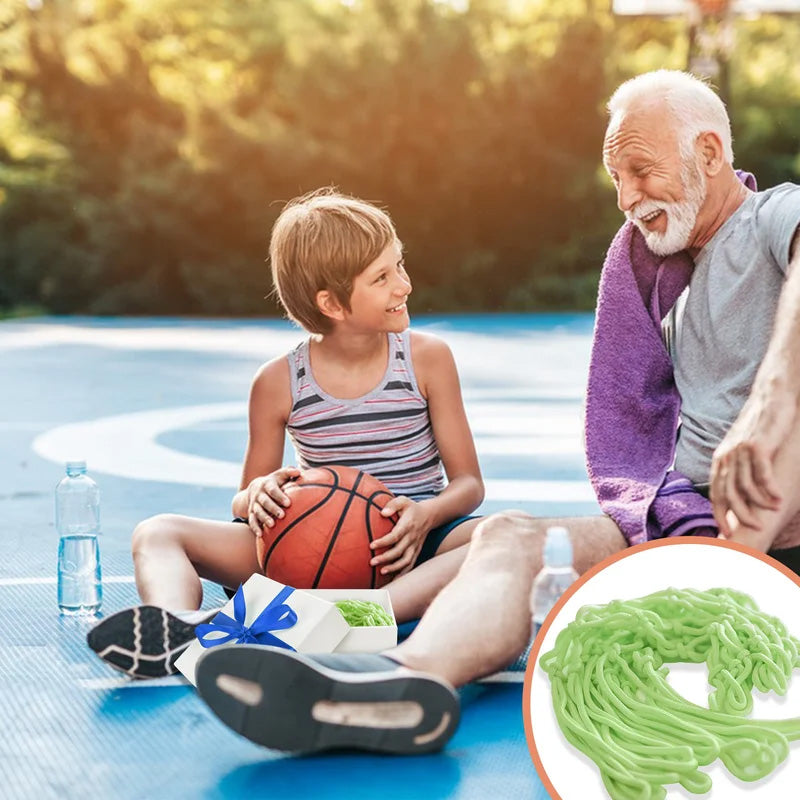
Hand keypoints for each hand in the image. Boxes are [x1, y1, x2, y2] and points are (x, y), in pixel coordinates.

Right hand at [246, 466, 300, 536]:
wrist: (255, 487)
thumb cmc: (275, 482)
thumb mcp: (280, 475)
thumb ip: (289, 472)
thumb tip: (298, 472)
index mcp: (267, 484)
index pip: (273, 490)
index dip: (280, 496)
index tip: (288, 503)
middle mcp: (259, 494)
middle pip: (265, 502)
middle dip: (273, 509)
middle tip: (282, 515)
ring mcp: (254, 504)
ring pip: (258, 512)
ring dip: (264, 518)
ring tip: (272, 525)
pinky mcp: (251, 513)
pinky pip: (252, 521)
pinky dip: (255, 528)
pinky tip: (260, 534)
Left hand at [370, 496, 430, 576]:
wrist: (430, 515)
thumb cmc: (411, 508)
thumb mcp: (404, 500)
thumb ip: (393, 504)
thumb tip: (383, 513)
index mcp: (408, 525)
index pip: (395, 536)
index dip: (384, 542)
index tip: (371, 545)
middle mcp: (412, 538)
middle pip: (399, 551)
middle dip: (386, 558)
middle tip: (372, 562)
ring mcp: (415, 546)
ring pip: (406, 561)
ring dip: (394, 568)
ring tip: (381, 572)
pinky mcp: (417, 552)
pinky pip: (411, 565)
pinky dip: (403, 573)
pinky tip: (393, 580)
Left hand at [709, 392, 791, 535]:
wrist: (770, 398)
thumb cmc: (758, 427)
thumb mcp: (741, 448)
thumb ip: (738, 468)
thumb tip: (740, 492)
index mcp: (720, 460)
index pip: (715, 494)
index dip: (719, 515)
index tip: (725, 533)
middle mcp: (726, 457)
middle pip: (728, 495)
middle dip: (739, 516)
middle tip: (752, 530)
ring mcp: (740, 452)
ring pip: (744, 487)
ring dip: (758, 505)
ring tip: (769, 516)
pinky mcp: (757, 446)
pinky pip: (761, 474)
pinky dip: (769, 490)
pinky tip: (778, 500)